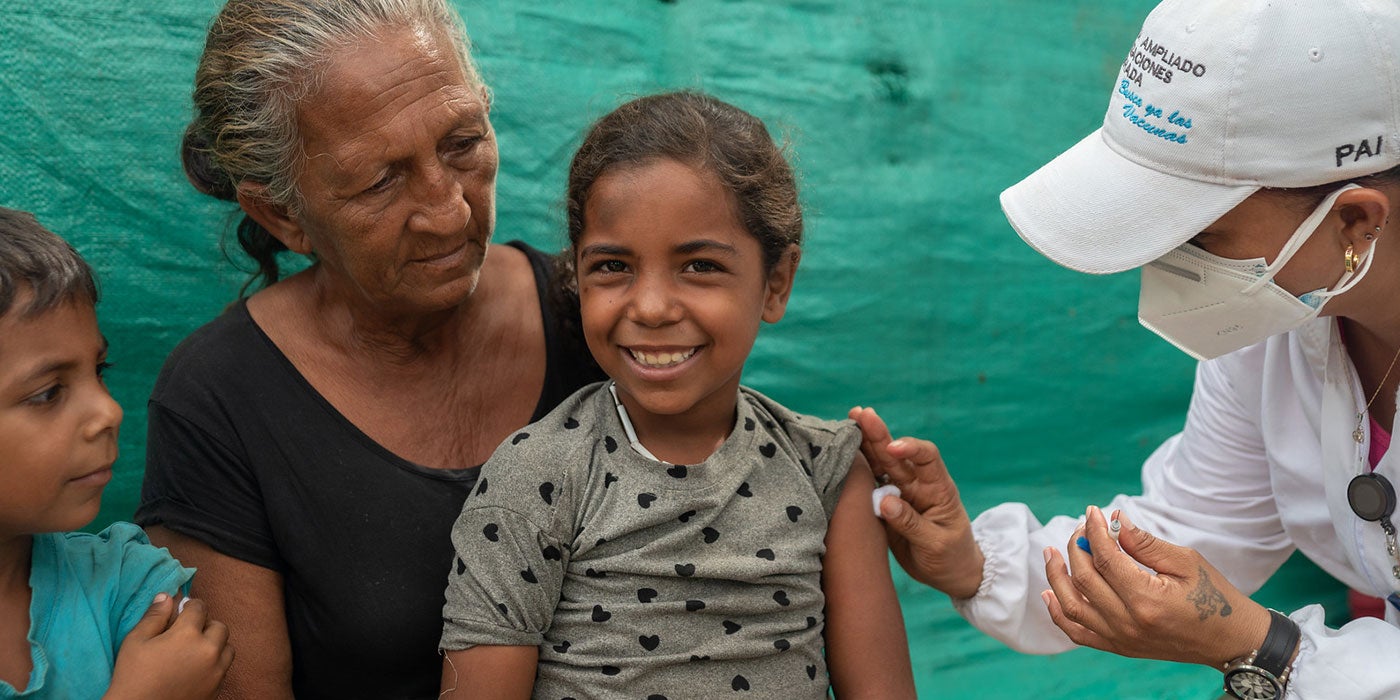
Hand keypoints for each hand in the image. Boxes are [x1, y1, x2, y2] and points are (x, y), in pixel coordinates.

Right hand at [106, 595, 234, 699]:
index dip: (190, 607)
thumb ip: (154, 616)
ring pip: (227, 648)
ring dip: (215, 645)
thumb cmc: (133, 677)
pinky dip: (215, 664)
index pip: (199, 608)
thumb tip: (167, 597)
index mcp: (188, 635)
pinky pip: (224, 669)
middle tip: (187, 633)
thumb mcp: (136, 642)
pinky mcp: (217, 689)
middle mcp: (208, 651)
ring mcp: (216, 672)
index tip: (182, 611)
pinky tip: (196, 668)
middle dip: (205, 625)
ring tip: (194, 651)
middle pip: (219, 627)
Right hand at [848, 406, 983, 598]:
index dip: (911, 448)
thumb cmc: (951, 557)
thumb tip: (884, 501)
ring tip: (849, 421)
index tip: (893, 448)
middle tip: (859, 413)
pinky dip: (857, 468)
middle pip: (896, 454)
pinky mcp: (886, 505)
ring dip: (865, 444)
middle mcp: (917, 484)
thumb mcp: (936, 544)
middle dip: (878, 434)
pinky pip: (870, 483)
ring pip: (880, 463)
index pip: (927, 458)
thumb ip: (911, 523)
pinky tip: (843, 453)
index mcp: (938, 489)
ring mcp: (900, 493)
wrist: (949, 573)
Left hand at [1041, 507, 1270, 667]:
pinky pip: (1078, 633)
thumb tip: (1113, 520)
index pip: (1106, 560)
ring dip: (1057, 577)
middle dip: (1077, 548)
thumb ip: (1145, 543)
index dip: (1094, 532)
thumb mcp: (1186, 562)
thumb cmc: (1214, 597)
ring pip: (1072, 606)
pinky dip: (1059, 613)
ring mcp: (1121, 639)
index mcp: (1147, 600)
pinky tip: (1049, 593)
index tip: (1092, 512)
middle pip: (1085, 580)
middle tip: (1081, 528)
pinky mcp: (1119, 648)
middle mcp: (1128, 623)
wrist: (1230, 640)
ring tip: (1051, 552)